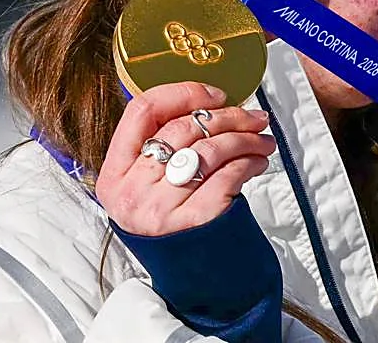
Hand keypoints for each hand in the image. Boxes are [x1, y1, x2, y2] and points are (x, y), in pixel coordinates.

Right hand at [96, 81, 275, 234]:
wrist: (192, 282)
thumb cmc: (172, 225)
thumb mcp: (146, 187)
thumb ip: (159, 149)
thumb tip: (205, 105)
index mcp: (114, 174)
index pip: (141, 111)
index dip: (182, 93)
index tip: (215, 95)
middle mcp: (132, 191)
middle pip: (183, 128)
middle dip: (228, 116)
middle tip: (254, 116)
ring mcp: (161, 209)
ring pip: (210, 149)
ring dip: (245, 137)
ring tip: (262, 139)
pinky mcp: (195, 222)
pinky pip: (228, 176)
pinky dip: (249, 162)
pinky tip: (258, 161)